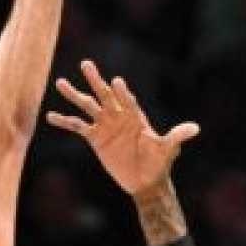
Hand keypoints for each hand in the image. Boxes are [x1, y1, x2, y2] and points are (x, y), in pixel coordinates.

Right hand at [46, 59, 198, 196]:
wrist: (145, 181)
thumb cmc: (158, 163)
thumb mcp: (167, 149)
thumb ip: (177, 137)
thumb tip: (195, 129)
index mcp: (135, 116)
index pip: (127, 101)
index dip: (122, 93)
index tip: (116, 82)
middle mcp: (118, 117)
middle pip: (104, 95)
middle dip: (95, 81)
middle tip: (86, 64)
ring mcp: (105, 126)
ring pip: (87, 106)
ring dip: (74, 95)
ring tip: (60, 82)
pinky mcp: (95, 138)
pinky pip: (77, 126)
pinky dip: (65, 121)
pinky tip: (50, 116)